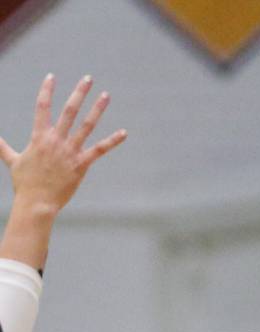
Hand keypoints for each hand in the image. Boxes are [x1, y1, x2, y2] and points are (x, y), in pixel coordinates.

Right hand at [0, 74, 126, 214]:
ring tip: (106, 95)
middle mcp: (55, 140)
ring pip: (86, 126)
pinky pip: (99, 150)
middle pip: (69, 110)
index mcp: (39, 137)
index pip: (42, 107)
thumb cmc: (25, 184)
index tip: (51, 77)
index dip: (47, 90)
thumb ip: (2, 147)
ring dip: (97, 109)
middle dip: (79, 92)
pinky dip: (112, 141)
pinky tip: (124, 133)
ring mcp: (69, 152)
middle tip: (88, 78)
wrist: (36, 203)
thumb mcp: (12, 161)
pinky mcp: (81, 165)